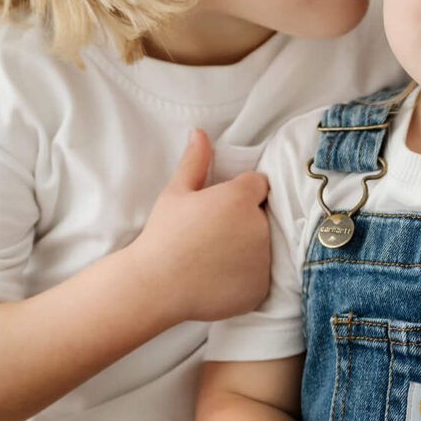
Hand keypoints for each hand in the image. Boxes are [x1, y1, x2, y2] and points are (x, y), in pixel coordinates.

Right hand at [132, 129, 271, 325]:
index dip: (241, 194)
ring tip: (216, 257)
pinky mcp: (261, 288)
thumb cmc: (162, 235)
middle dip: (247, 219)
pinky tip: (221, 277)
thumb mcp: (175, 193)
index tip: (220, 207)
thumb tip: (199, 132)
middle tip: (215, 234)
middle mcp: (259, 226)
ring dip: (250, 247)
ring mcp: (263, 260)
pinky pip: (262, 275)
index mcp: (240, 198)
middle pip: (264, 215)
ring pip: (266, 245)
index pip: (258, 184)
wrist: (155, 287)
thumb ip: (195, 161)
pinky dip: (248, 276)